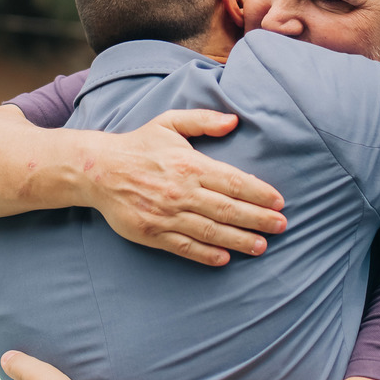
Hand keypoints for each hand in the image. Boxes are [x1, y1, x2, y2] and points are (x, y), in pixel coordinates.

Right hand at [81, 109, 285, 266]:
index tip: (279, 202)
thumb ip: (203, 120)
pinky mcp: (152, 232)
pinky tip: (224, 259)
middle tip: (281, 226)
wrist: (98, 170)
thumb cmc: (139, 145)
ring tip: (261, 246)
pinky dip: (205, 255)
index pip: (234, 181)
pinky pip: (184, 247)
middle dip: (259, 219)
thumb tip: (234, 120)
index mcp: (189, 164)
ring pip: (210, 231)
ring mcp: (167, 215)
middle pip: (228, 209)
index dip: (260, 193)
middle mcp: (181, 191)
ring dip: (239, 241)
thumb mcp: (170, 123)